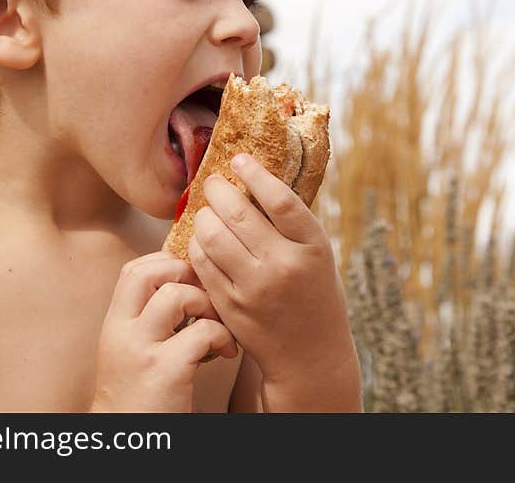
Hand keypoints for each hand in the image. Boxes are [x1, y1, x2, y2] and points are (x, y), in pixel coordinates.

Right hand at [90, 252, 237, 412]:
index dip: (166, 263)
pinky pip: (203, 332)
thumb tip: (187, 288)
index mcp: (115, 324)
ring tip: (217, 324)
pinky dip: (224, 336)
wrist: (128, 440)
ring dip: (207, 303)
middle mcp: (122, 332)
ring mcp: (142, 350)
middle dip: (185, 273)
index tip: (190, 278)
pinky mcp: (166, 370)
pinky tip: (227, 351)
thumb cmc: (139, 396)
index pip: (134, 270)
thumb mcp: (132, 351)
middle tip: (205, 295)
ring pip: (177, 295)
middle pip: (149, 272)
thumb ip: (149, 320)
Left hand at [188, 153, 357, 389]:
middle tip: (212, 182)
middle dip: (217, 190)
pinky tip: (203, 240)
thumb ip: (291, 223)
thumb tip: (254, 177)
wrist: (310, 355)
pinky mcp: (230, 305)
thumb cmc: (314, 294)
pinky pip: (201, 263)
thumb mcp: (318, 255)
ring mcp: (254, 288)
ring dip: (203, 217)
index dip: (255, 173)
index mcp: (313, 248)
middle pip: (237, 213)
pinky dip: (196, 245)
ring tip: (207, 212)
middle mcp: (284, 267)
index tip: (239, 159)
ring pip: (212, 236)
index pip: (280, 199)